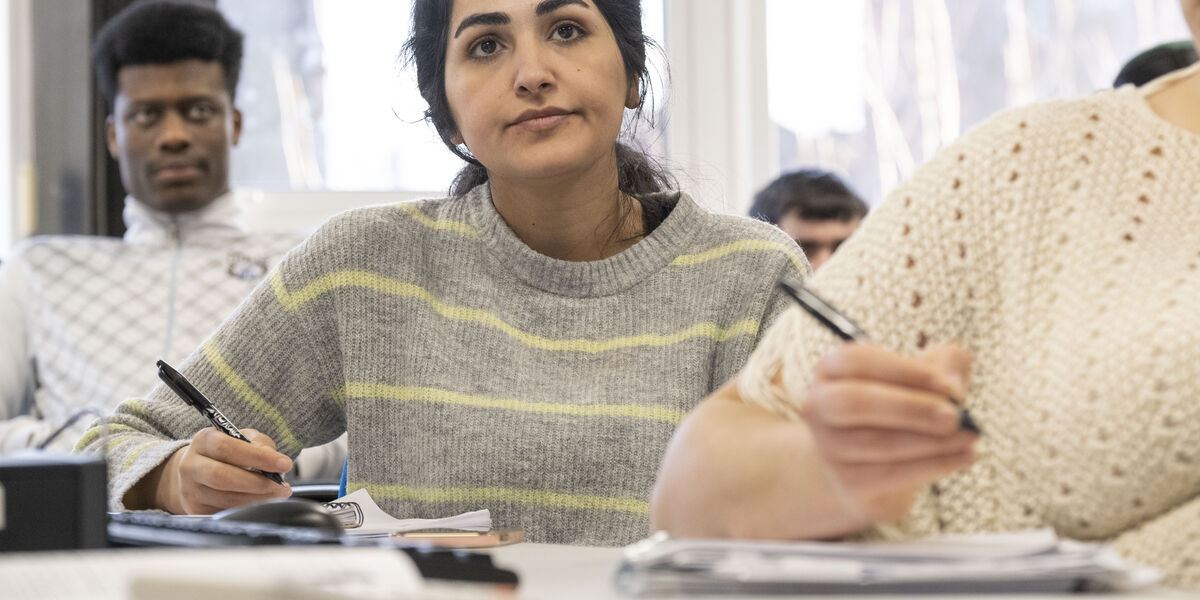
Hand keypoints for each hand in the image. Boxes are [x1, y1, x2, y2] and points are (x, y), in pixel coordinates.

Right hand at [155, 428, 292, 513]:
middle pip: (222, 477)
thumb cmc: (225, 453)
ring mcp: (191, 490)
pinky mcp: (196, 510)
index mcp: (203, 441)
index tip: (285, 464)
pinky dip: (247, 509)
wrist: (196, 472)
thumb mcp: (241, 438)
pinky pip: (224, 513)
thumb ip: (258, 443)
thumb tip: (272, 457)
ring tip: (277, 495)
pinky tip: (261, 503)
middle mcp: (191, 465)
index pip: (227, 448)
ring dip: (256, 499)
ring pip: (225, 499)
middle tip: (281, 486)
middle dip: (257, 483)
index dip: (258, 457)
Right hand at [799, 343, 977, 525]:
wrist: (870, 467)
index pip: (856, 362)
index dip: (903, 371)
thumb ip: (943, 365)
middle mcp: (818, 406)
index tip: (948, 385)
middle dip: (909, 408)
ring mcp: (829, 448)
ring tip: (970, 436)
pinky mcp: (848, 482)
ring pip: (878, 443)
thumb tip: (951, 386)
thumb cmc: (897, 410)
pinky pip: (893, 474)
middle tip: (955, 416)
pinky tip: (964, 457)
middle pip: (854, 402)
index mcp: (830, 370)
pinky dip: (935, 465)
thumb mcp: (920, 377)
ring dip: (932, 441)